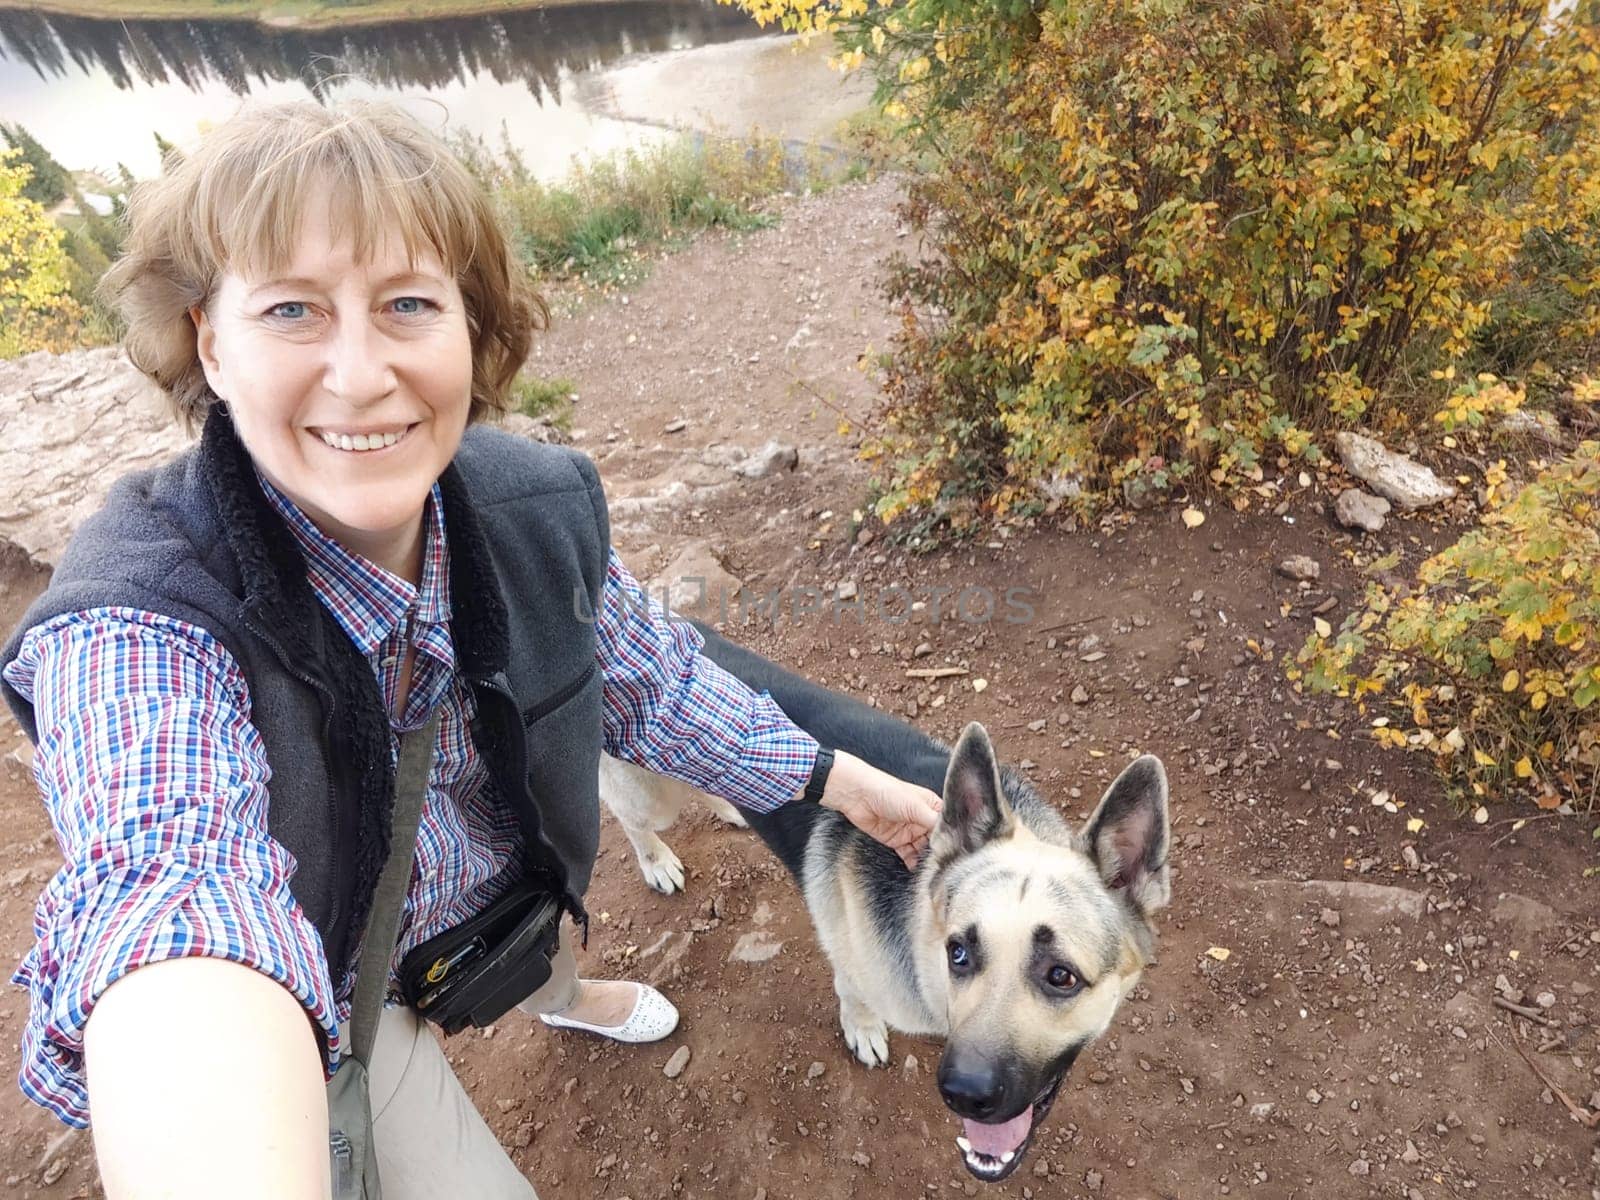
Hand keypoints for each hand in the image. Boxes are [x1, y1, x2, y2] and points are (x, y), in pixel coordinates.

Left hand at [813, 750, 942, 869]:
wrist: (857, 796)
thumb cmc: (887, 791)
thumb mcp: (915, 806)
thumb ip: (934, 822)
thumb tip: (951, 837)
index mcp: (931, 806)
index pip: (947, 826)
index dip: (951, 838)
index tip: (956, 853)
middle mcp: (922, 819)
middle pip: (935, 840)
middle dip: (938, 852)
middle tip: (943, 866)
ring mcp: (909, 831)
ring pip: (922, 850)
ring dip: (926, 860)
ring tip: (931, 871)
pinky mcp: (896, 841)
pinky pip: (908, 855)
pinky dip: (912, 863)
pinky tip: (916, 870)